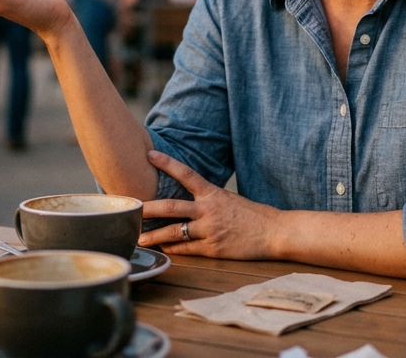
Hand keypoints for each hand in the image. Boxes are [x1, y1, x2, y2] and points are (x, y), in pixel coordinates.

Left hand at [137, 151, 280, 259]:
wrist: (274, 232)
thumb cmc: (253, 215)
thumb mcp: (229, 199)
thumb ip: (208, 199)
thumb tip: (187, 199)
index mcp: (212, 193)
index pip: (185, 174)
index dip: (167, 163)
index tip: (149, 155)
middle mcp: (208, 210)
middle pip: (170, 207)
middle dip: (148, 208)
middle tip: (131, 209)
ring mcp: (209, 230)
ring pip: (173, 232)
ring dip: (153, 236)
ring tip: (138, 238)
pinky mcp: (212, 248)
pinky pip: (186, 249)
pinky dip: (173, 249)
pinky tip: (163, 249)